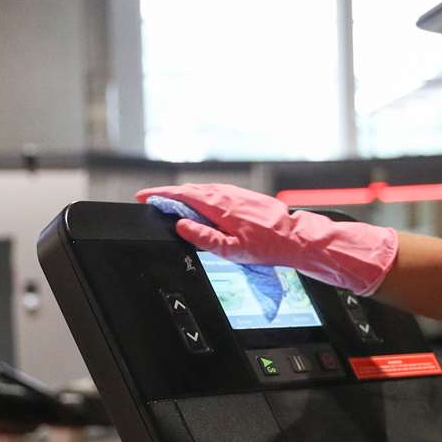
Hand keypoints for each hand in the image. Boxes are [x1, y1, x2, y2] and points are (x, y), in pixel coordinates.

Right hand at [137, 183, 397, 296]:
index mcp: (219, 206)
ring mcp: (236, 194)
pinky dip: (201, 197)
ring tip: (172, 205)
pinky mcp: (244, 197)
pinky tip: (200, 206)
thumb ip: (203, 237)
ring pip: (203, 191)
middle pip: (190, 190)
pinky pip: (216, 193)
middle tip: (153, 202)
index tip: (144, 197)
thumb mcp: (231, 250)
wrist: (297, 238)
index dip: (161, 196)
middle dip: (170, 195)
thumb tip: (181, 226)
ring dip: (185, 196)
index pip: (182, 195)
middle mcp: (226, 195)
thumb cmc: (267, 247)